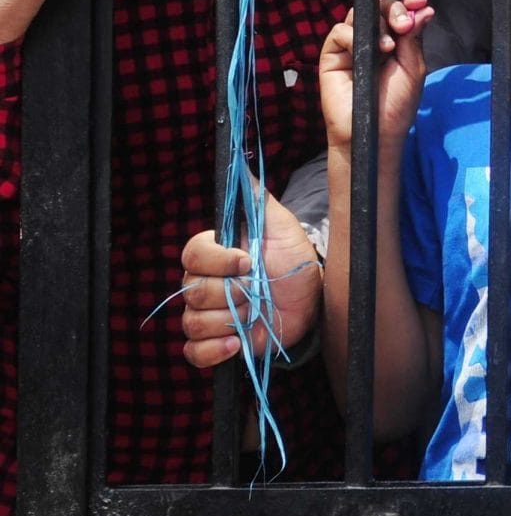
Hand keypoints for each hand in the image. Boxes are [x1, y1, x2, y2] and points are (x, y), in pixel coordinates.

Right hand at [175, 201, 320, 369]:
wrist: (311, 299)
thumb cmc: (294, 260)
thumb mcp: (280, 226)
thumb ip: (256, 199)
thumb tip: (240, 163)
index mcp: (213, 255)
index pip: (193, 254)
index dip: (219, 260)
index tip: (249, 261)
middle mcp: (202, 284)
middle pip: (193, 292)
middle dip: (232, 292)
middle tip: (257, 289)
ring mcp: (207, 314)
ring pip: (193, 322)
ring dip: (230, 319)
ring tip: (255, 312)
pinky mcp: (214, 342)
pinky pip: (194, 352)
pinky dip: (213, 351)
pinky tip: (237, 343)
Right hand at [317, 0, 433, 153]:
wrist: (375, 132)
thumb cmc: (395, 105)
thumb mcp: (413, 68)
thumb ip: (414, 38)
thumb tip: (424, 8)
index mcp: (395, 41)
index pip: (398, 13)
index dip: (407, 3)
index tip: (420, 1)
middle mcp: (372, 40)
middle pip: (378, 8)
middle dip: (394, 10)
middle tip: (404, 24)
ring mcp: (351, 47)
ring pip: (358, 16)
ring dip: (378, 23)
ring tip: (390, 46)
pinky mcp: (332, 56)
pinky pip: (339, 32)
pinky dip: (354, 36)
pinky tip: (372, 51)